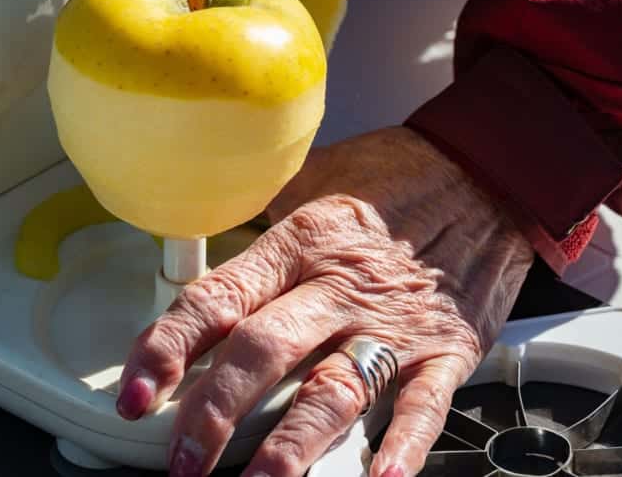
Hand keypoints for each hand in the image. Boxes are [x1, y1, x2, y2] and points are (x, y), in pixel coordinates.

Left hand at [115, 125, 534, 476]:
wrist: (485, 172)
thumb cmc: (395, 177)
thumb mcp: (314, 182)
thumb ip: (261, 227)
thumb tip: (204, 256)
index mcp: (300, 242)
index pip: (219, 297)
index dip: (168, 347)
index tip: (136, 391)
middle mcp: (340, 286)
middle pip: (263, 350)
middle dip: (214, 412)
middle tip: (181, 460)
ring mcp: (394, 322)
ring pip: (333, 389)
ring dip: (290, 447)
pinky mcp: (447, 348)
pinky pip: (424, 404)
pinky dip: (403, 446)